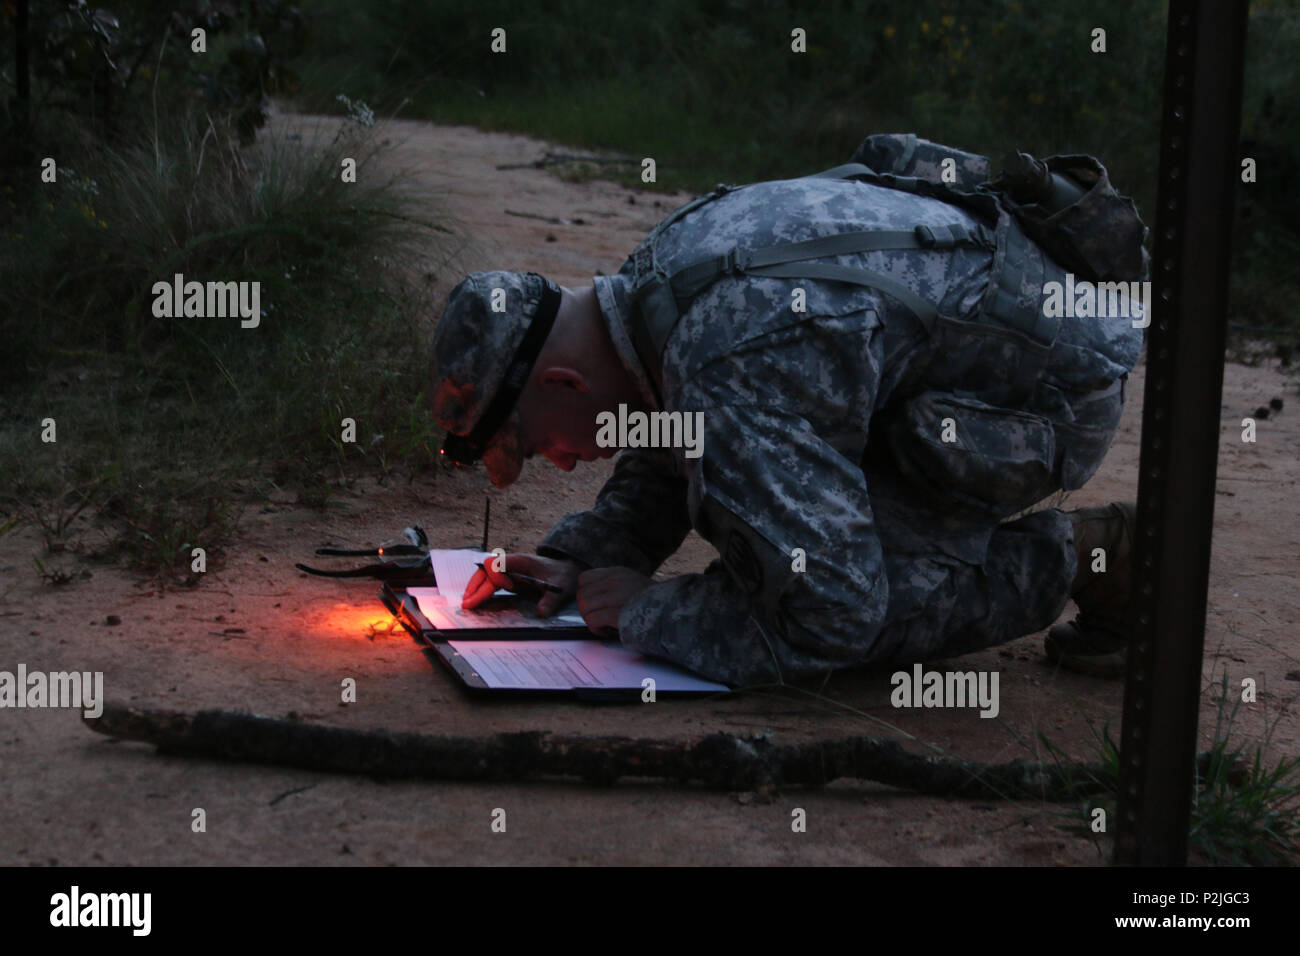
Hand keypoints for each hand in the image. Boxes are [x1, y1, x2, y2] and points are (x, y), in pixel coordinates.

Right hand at [461, 553, 580, 616]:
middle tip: (467, 603)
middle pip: (486, 571)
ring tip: (467, 604)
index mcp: (521, 561)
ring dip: (475, 589)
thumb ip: (550, 600)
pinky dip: (482, 591)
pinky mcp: (508, 579)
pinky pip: (491, 583)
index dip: (494, 575)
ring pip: (485, 577)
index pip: (498, 563)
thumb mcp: (560, 588)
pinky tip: (475, 602)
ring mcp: (508, 571)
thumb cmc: (562, 575)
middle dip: (476, 586)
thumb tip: (541, 613)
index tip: (496, 588)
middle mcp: (511, 564)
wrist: (565, 571)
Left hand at [576, 566, 653, 638]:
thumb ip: (614, 585)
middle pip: (581, 595)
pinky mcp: (617, 613)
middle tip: (600, 618)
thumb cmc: (654, 602)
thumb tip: (592, 598)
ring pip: (584, 607)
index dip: (587, 594)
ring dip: (591, 620)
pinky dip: (596, 628)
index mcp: (617, 572)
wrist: (674, 610)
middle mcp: (615, 581)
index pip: (584, 579)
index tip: (597, 605)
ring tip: (604, 625)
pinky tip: (607, 631)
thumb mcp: (633, 583)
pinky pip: (592, 619)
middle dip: (587, 610)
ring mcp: (616, 596)